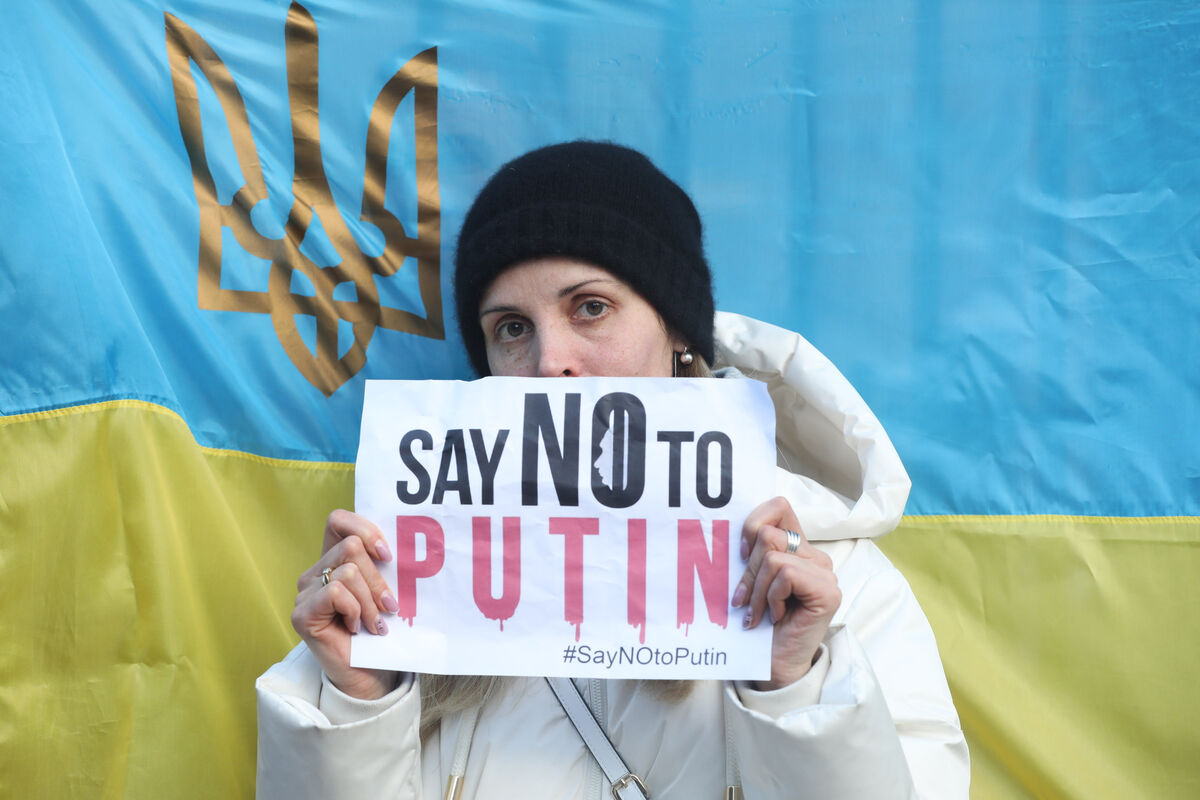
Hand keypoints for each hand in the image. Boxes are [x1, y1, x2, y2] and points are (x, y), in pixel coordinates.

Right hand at [291, 509, 401, 699]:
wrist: (368, 675)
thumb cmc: (379, 630)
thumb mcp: (384, 590)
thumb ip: (382, 565)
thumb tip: (402, 543)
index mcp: (333, 559)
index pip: (338, 520)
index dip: (365, 529)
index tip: (388, 556)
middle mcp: (314, 572)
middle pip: (351, 547)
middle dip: (379, 579)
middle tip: (389, 607)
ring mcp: (305, 592)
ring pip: (347, 572)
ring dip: (370, 601)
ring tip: (375, 623)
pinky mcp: (301, 614)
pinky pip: (336, 593)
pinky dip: (355, 611)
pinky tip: (356, 628)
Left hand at [732, 496, 840, 689]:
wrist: (772, 665)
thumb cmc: (758, 623)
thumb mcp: (750, 578)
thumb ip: (752, 550)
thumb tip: (727, 525)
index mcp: (798, 548)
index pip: (778, 506)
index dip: (753, 524)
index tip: (740, 555)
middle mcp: (815, 557)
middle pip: (769, 534)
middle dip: (747, 570)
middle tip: (742, 600)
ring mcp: (825, 574)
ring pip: (773, 556)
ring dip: (756, 590)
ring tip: (756, 613)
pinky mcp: (828, 591)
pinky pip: (785, 574)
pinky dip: (771, 597)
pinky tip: (775, 616)